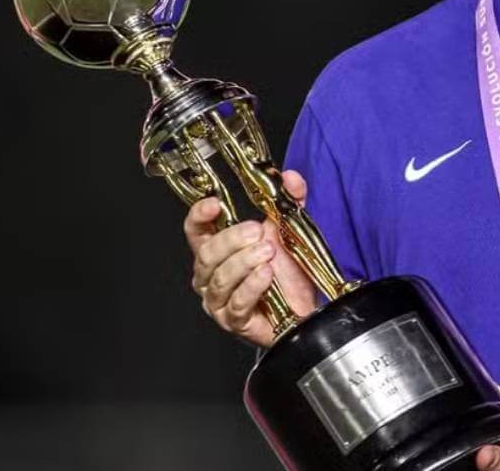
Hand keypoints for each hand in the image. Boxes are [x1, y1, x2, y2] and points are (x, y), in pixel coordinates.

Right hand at [183, 170, 317, 346]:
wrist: (303, 308)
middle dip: (232, 240)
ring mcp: (219, 300)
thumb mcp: (289, 231)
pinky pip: (236, 303)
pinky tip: (267, 275)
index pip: (195, 230)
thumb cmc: (287, 274)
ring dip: (245, 262)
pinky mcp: (234, 321)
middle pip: (206, 253)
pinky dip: (252, 286)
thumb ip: (289, 201)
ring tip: (268, 253)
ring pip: (220, 278)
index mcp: (218, 249)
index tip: (214, 204)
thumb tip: (291, 178)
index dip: (199, 216)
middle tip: (257, 232)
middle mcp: (211, 275)